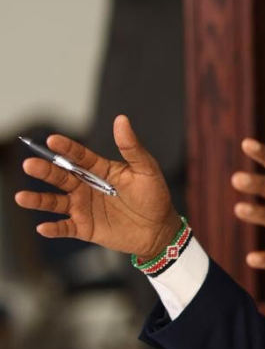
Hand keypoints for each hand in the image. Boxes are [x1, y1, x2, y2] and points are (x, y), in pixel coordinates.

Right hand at [14, 115, 181, 259]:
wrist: (160, 229)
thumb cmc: (154, 196)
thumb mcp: (146, 170)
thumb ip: (132, 147)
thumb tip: (121, 120)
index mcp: (100, 170)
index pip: (79, 157)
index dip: (67, 149)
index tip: (53, 140)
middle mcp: (86, 187)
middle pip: (61, 177)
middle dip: (45, 170)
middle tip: (30, 164)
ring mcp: (83, 207)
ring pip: (55, 202)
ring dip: (38, 199)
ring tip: (21, 197)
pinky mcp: (85, 228)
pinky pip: (65, 228)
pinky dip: (54, 228)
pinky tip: (43, 227)